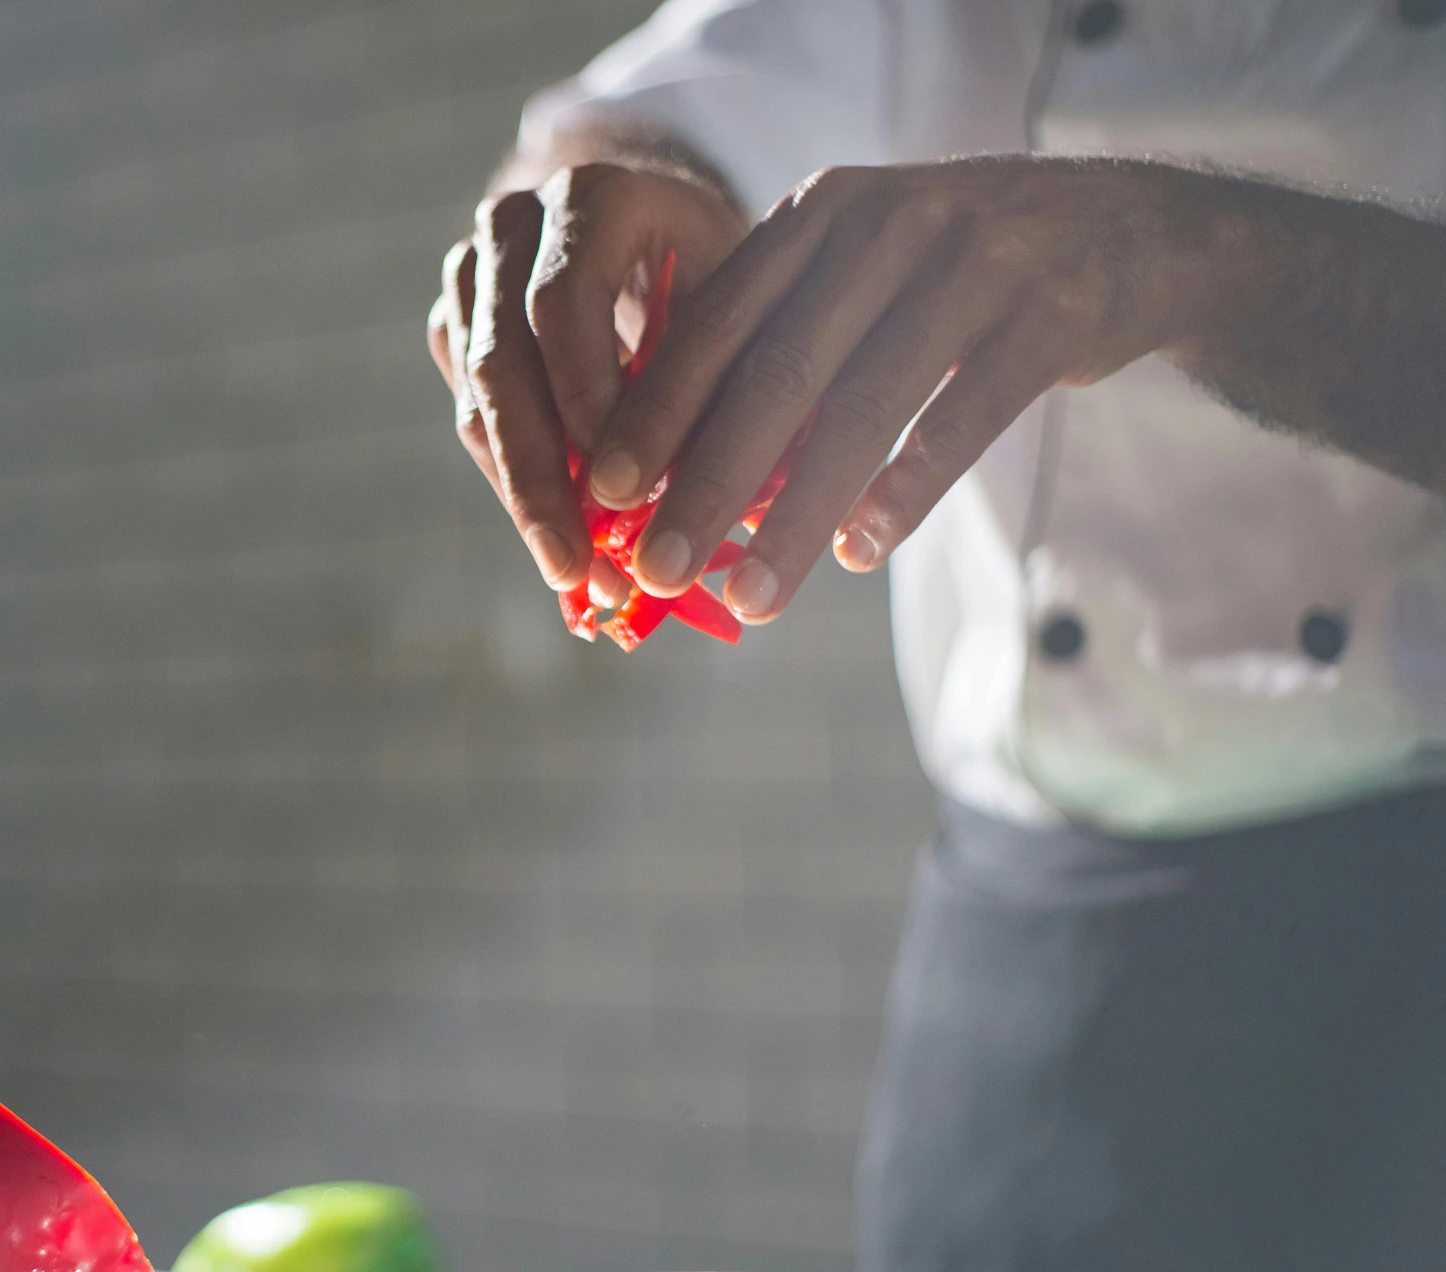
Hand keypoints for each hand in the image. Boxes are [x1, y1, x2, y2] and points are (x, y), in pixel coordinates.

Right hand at [426, 164, 746, 614]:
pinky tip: (558, 541)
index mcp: (592, 196)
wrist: (656, 224)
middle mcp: (515, 224)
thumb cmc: (720, 269)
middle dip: (541, 477)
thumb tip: (726, 503)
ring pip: (477, 400)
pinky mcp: (454, 324)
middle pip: (503, 363)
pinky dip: (513, 483)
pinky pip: (471, 417)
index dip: (584, 401)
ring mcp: (471, 274)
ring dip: (523, 495)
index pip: (561, 305)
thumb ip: (726, 381)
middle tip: (579, 566)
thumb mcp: (744, 300)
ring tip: (574, 574)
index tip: (621, 492)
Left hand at [587, 157, 1213, 620]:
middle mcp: (887, 224)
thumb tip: (674, 480)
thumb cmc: (953, 275)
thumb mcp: (859, 276)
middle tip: (658, 569)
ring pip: (864, 407)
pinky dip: (906, 491)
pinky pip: (964, 417)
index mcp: (820, 215)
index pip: (715, 322)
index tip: (604, 494)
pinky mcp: (1052, 311)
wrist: (1127, 229)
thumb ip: (778, 351)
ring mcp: (976, 261)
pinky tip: (858, 553)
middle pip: (778, 372)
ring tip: (752, 595)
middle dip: (709, 482)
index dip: (656, 411)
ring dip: (798, 514)